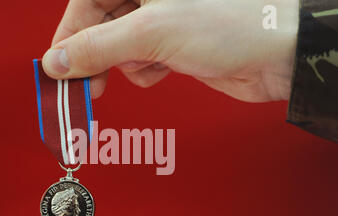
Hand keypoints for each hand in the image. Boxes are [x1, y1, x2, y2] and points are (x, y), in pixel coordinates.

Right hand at [42, 0, 298, 101]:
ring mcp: (163, 19)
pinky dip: (147, 70)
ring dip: (126, 64)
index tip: (57, 66)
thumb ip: (98, 46)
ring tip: (147, 66)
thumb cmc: (234, 23)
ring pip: (120, 46)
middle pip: (100, 25)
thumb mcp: (152, 31)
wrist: (280, 54)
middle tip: (83, 85)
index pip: (85, 2)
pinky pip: (142, 60)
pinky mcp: (174, 44)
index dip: (68, 35)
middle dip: (94, 57)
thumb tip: (58, 61)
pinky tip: (163, 70)